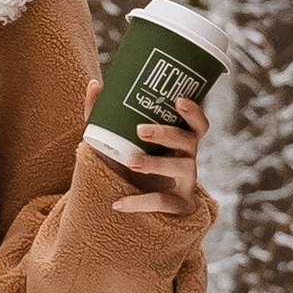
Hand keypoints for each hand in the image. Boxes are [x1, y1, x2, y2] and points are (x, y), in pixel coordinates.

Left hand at [110, 89, 208, 217]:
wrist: (129, 204)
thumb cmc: (128, 165)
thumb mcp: (115, 141)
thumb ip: (104, 115)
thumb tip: (95, 84)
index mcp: (178, 143)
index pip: (197, 125)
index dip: (193, 112)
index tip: (178, 100)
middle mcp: (187, 160)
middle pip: (190, 141)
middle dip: (167, 134)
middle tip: (140, 130)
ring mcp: (186, 184)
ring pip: (183, 169)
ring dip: (157, 163)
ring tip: (131, 162)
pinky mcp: (179, 207)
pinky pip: (163, 203)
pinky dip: (139, 202)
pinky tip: (118, 204)